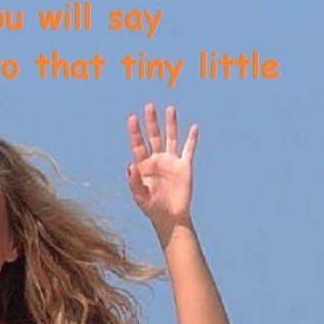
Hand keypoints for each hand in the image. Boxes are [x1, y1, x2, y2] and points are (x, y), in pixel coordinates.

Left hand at [126, 104, 197, 230]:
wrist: (170, 217)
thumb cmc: (151, 208)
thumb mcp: (140, 197)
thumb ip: (134, 182)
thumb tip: (129, 165)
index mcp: (143, 166)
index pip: (138, 144)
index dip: (135, 131)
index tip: (132, 117)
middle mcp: (156, 160)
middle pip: (153, 136)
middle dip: (151, 122)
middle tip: (149, 106)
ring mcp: (171, 162)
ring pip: (171, 138)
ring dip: (170, 124)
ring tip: (170, 108)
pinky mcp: (184, 166)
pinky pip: (189, 150)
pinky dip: (192, 139)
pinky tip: (194, 127)